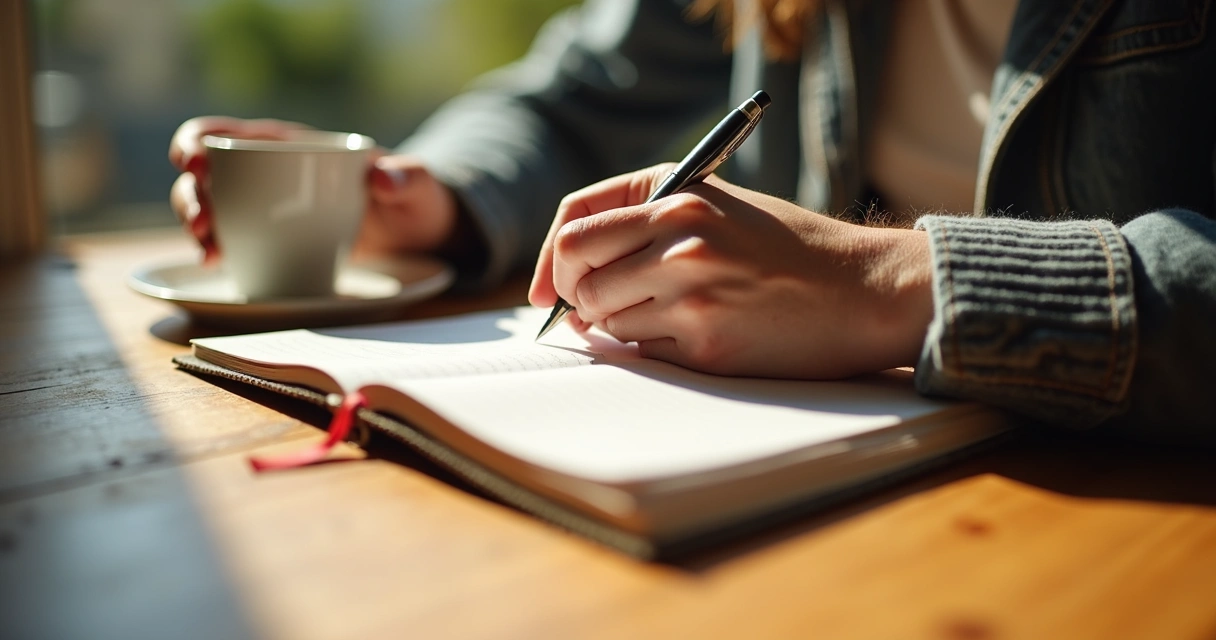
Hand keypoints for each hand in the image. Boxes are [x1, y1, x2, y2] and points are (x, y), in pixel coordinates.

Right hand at [168, 116, 458, 262]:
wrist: (418, 233)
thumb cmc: (415, 197)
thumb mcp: (417, 186)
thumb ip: (407, 177)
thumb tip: (383, 177)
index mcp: (293, 144)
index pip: (229, 132)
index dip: (198, 140)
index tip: (193, 163)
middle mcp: (268, 171)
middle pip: (207, 174)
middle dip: (191, 195)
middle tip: (203, 224)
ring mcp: (265, 206)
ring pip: (210, 207)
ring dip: (196, 224)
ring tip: (209, 250)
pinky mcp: (272, 238)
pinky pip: (232, 238)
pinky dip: (216, 248)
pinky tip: (216, 262)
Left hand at [528, 164, 934, 378]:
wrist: (862, 288)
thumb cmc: (787, 247)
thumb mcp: (717, 202)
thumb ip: (646, 219)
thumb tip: (567, 273)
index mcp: (679, 195)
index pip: (573, 224)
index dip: (547, 260)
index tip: (546, 289)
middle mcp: (681, 238)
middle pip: (577, 276)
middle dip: (574, 299)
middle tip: (592, 310)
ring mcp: (692, 293)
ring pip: (603, 321)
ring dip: (616, 327)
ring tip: (662, 317)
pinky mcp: (706, 346)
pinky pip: (640, 354)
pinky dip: (649, 352)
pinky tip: (688, 337)